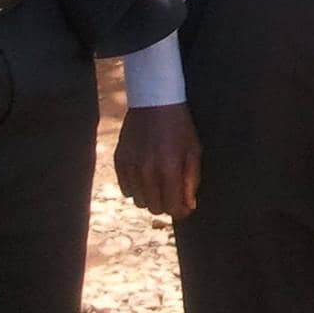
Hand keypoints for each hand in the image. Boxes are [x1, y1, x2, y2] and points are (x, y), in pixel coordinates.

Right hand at [114, 103, 201, 219]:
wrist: (154, 101)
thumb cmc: (179, 126)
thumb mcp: (194, 150)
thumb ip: (191, 180)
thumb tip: (188, 205)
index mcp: (169, 168)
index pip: (172, 207)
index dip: (180, 211)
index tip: (185, 207)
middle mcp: (147, 171)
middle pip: (155, 208)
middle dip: (167, 204)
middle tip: (173, 193)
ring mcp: (130, 166)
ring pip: (138, 202)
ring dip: (150, 197)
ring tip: (159, 182)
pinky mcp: (119, 161)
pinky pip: (125, 189)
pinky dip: (136, 188)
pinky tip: (145, 175)